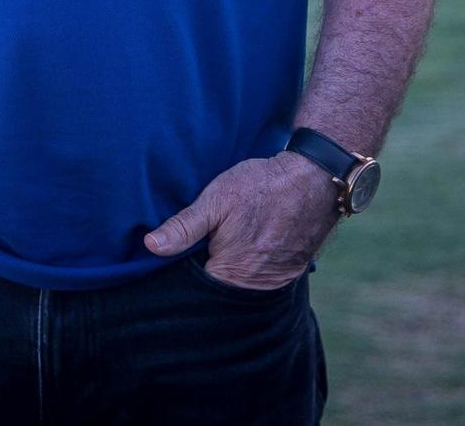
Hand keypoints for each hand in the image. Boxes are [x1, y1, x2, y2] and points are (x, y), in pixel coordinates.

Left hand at [143, 152, 338, 290]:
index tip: (180, 253)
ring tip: (229, 241)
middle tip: (207, 241)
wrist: (314, 178)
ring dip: (232, 267)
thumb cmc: (260, 186)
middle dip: (208, 269)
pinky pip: (263, 276)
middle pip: (220, 287)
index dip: (184, 271)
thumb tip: (150, 247)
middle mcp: (256, 285)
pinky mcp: (292, 270)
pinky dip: (253, 264)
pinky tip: (248, 243)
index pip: (197, 287)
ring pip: (242, 282)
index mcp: (232, 273)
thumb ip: (183, 227)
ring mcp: (277, 279)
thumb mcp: (215, 200)